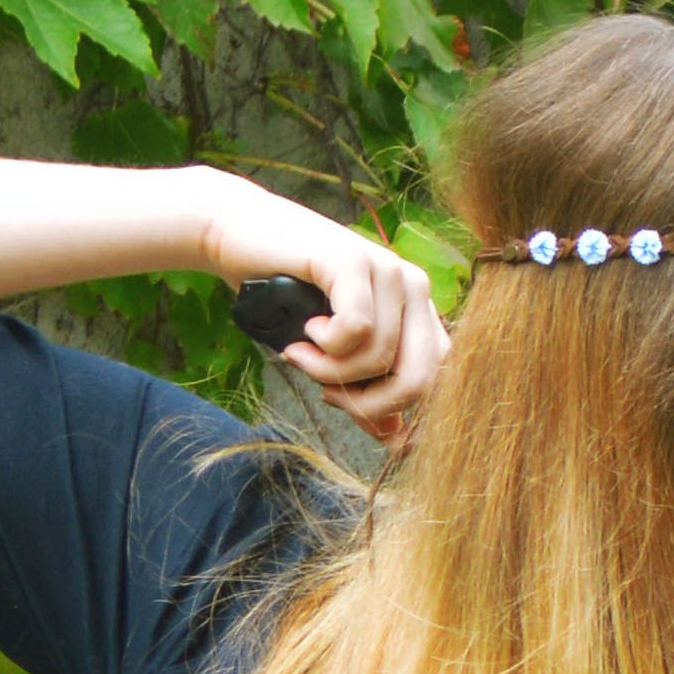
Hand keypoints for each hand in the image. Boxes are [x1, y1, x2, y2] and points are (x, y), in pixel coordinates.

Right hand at [193, 183, 448, 437]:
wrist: (237, 238)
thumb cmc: (284, 297)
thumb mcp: (331, 353)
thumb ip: (365, 388)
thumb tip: (393, 436)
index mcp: (417, 308)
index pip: (435, 377)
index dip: (394, 407)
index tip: (348, 406)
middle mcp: (413, 286)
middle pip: (419, 376)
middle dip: (369, 403)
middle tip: (327, 394)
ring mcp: (387, 268)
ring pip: (381, 357)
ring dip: (331, 371)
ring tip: (302, 353)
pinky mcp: (354, 259)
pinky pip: (357, 329)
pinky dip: (326, 344)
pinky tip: (307, 330)